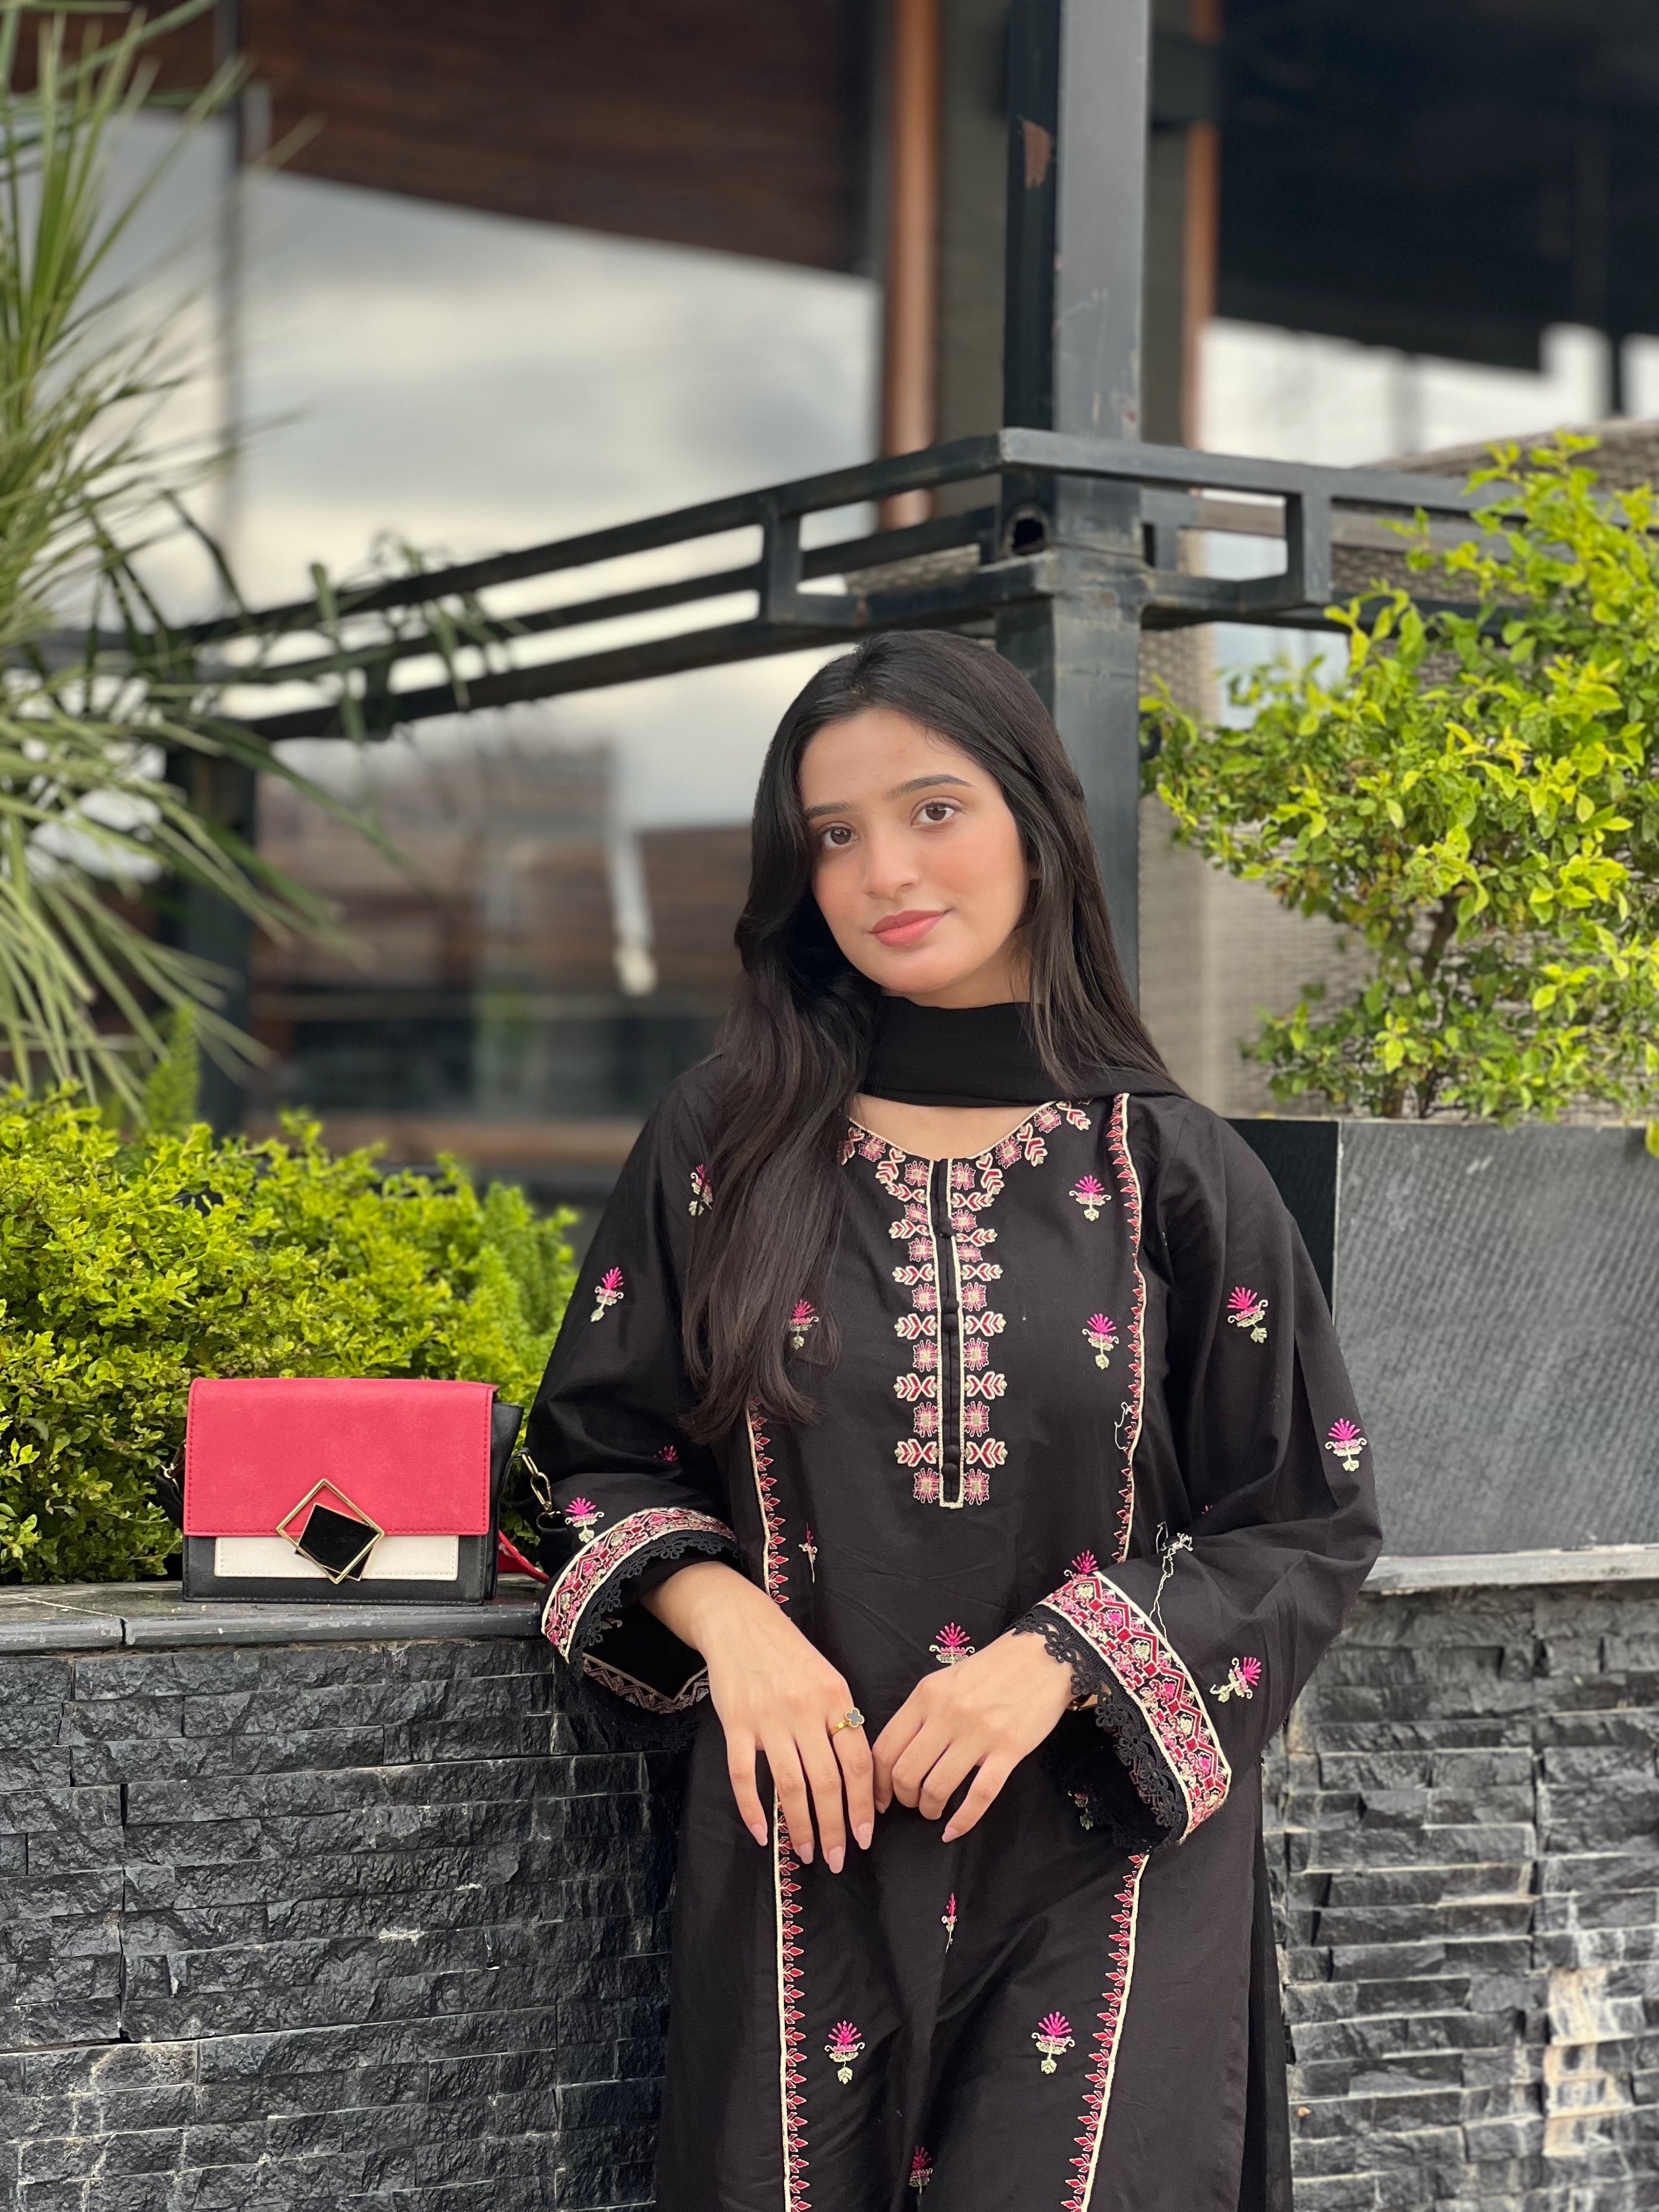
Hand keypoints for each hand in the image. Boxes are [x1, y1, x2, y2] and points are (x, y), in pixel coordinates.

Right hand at [642, 1560, 873, 1870]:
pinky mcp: (736, 1724)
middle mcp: (805, 1710)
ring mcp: (769, 1718)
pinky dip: (753, 1809)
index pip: (857, 1763)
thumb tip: (859, 1775)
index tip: (865, 1838)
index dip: (863, 1806)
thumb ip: (842, 1720)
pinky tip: (762, 1833)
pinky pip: (744, 1776)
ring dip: (800, 1826)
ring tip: (807, 1852)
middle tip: (837, 1859)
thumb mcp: (829, 1678)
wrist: (741, 1623)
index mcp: (836, 1698)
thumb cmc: (790, 1654)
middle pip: (827, 1782)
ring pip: (791, 1785)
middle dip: (835, 1827)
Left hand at [871, 1628, 1074, 1841]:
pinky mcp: (1009, 1749)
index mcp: (926, 1695)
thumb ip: (921, 1712)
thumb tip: (898, 1753)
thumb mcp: (945, 1680)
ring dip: (929, 1809)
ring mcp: (979, 1733)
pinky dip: (962, 1821)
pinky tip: (953, 1831)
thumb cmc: (992, 1669)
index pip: (886, 1747)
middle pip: (906, 1772)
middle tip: (912, 1803)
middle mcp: (947, 1714)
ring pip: (937, 1787)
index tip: (881, 1797)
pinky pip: (979, 1795)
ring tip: (933, 1812)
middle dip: (903, 1798)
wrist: (1044, 1656)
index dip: (878, 1781)